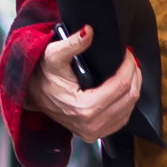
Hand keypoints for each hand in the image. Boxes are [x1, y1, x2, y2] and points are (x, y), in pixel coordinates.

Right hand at [26, 25, 141, 142]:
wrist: (32, 93)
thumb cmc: (43, 74)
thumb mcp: (54, 55)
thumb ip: (73, 43)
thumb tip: (88, 31)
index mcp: (85, 108)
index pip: (121, 85)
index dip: (129, 66)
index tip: (127, 53)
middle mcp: (92, 125)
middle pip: (129, 97)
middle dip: (134, 75)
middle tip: (130, 59)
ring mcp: (94, 133)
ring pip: (129, 109)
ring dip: (133, 88)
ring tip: (130, 71)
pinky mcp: (95, 135)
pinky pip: (122, 120)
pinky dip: (127, 103)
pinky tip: (124, 89)